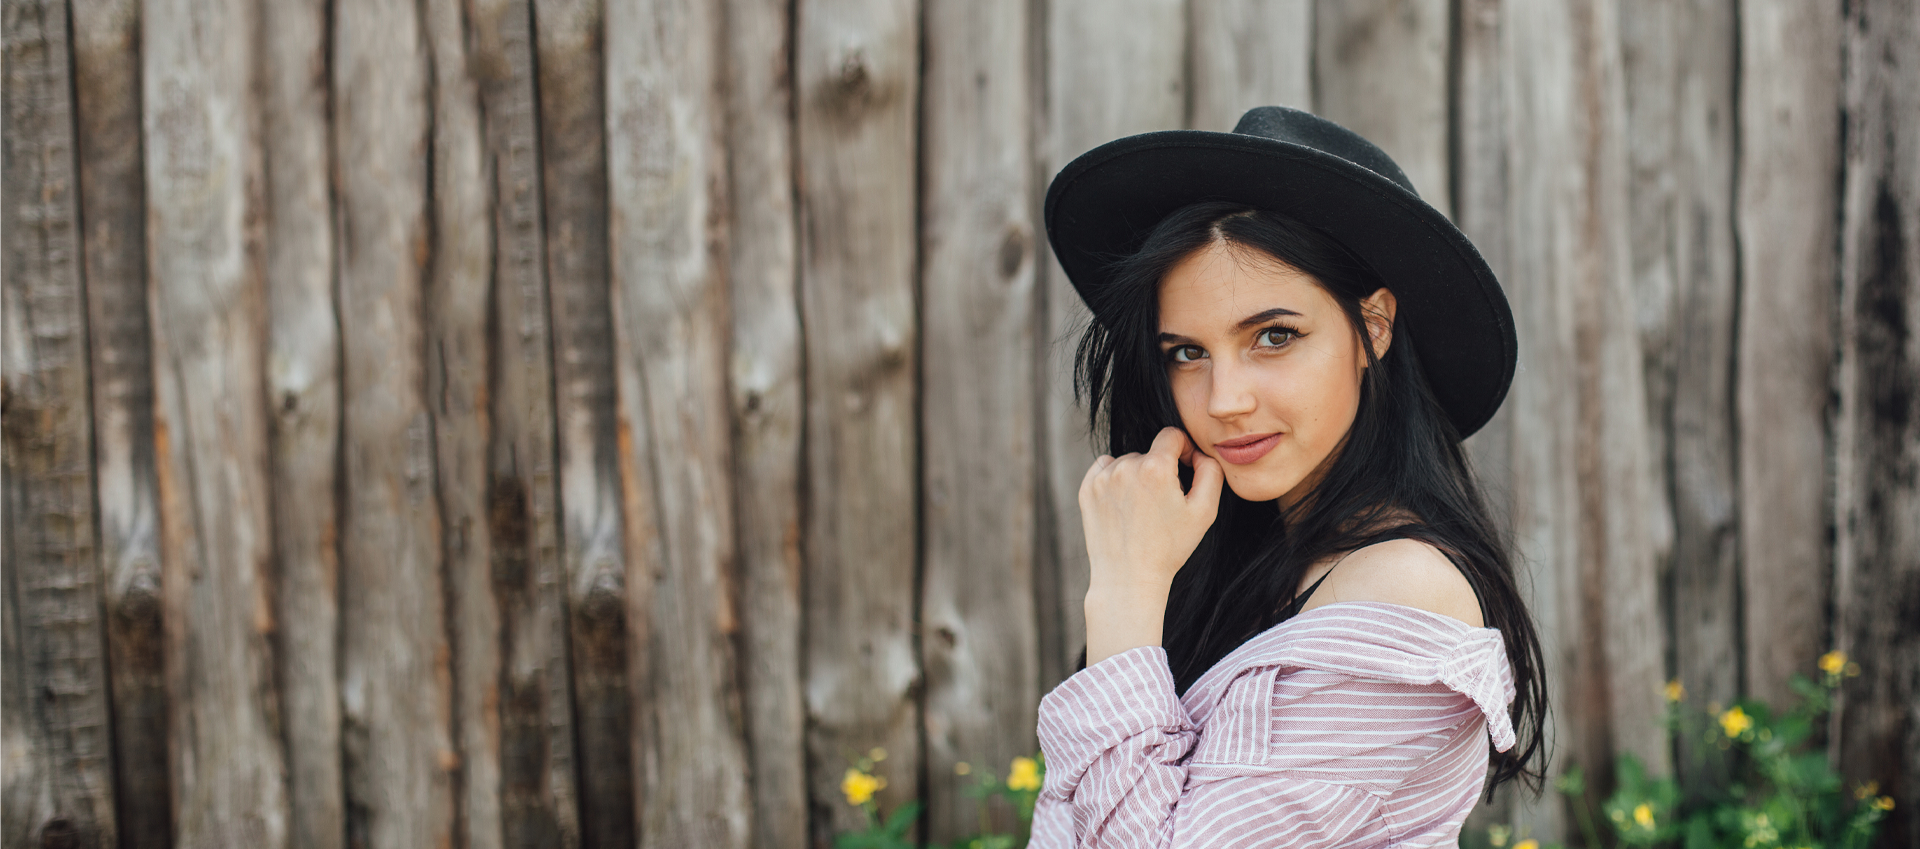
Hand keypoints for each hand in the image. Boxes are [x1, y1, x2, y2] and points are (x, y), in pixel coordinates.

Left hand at [1078, 427, 1224, 664]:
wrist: (1128, 578)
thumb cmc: (1170, 547)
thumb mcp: (1205, 511)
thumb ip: (1210, 472)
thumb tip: (1197, 454)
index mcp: (1155, 468)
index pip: (1172, 436)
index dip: (1183, 450)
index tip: (1184, 469)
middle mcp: (1125, 466)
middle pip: (1149, 452)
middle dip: (1159, 470)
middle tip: (1162, 504)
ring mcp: (1102, 478)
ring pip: (1127, 461)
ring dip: (1137, 476)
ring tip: (1142, 510)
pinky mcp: (1086, 489)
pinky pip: (1105, 469)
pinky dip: (1115, 480)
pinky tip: (1124, 506)